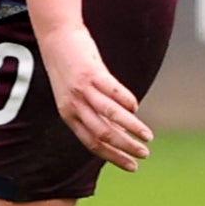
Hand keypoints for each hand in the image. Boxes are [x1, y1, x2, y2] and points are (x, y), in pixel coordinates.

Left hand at [38, 20, 151, 171]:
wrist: (56, 38)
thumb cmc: (69, 70)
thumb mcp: (74, 96)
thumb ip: (92, 113)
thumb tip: (116, 133)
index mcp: (68, 115)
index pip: (92, 143)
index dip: (113, 156)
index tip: (132, 167)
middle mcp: (73, 105)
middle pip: (102, 134)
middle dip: (125, 147)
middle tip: (144, 154)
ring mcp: (82, 90)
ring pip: (110, 115)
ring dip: (131, 128)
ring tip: (148, 137)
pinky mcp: (91, 73)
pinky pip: (113, 91)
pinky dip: (127, 102)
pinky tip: (136, 108)